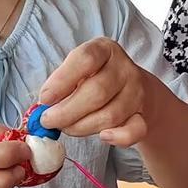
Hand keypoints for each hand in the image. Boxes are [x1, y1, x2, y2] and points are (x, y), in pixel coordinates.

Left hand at [37, 38, 161, 147]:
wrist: (133, 89)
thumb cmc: (96, 78)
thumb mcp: (79, 70)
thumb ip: (63, 83)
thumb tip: (45, 106)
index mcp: (105, 50)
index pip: (85, 59)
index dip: (62, 80)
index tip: (44, 99)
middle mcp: (124, 69)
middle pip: (97, 92)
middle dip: (67, 111)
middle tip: (48, 121)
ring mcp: (137, 93)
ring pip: (110, 115)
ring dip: (82, 127)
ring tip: (66, 128)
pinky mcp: (143, 116)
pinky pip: (134, 131)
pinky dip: (118, 137)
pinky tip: (103, 137)